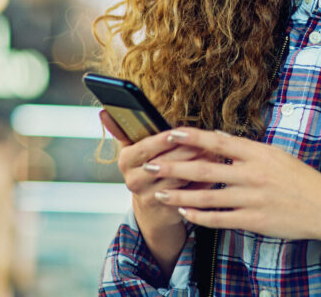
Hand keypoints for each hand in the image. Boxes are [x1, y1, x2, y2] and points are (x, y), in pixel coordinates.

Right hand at [100, 111, 204, 230]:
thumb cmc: (146, 169)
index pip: (144, 148)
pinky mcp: (168, 209)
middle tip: (205, 139)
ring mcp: (150, 196)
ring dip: (199, 164)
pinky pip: (189, 193)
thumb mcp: (133, 149)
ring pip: (179, 178)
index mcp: (126, 161)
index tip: (176, 132)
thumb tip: (104, 111)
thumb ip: (123, 130)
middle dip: (187, 150)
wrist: (152, 208)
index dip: (161, 140)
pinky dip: (204, 181)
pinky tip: (216, 170)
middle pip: (164, 163)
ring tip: (215, 151)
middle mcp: (134, 181)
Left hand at [145, 128, 320, 243]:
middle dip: (174, 167)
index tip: (169, 133)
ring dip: (179, 195)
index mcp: (259, 153)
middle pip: (205, 169)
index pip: (218, 141)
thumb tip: (221, 141)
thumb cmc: (301, 179)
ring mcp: (252, 199)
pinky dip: (199, 217)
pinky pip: (220, 218)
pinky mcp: (254, 220)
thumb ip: (249, 151)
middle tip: (150, 165)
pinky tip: (184, 214)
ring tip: (158, 194)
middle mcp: (253, 174)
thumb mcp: (277, 156)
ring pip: (207, 196)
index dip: (192, 137)